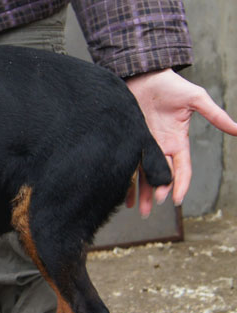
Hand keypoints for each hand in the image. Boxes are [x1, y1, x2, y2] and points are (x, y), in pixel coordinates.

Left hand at [125, 68, 236, 216]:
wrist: (143, 75)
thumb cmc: (171, 85)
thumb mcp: (196, 99)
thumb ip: (215, 115)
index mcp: (178, 141)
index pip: (182, 169)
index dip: (180, 184)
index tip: (176, 200)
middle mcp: (160, 147)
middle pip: (161, 176)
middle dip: (157, 194)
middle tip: (151, 210)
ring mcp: (143, 146)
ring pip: (144, 175)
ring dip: (141, 193)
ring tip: (139, 210)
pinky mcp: (128, 141)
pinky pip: (128, 163)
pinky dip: (126, 178)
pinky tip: (123, 194)